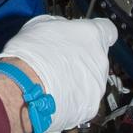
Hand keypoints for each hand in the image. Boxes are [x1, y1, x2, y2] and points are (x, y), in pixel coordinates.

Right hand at [0, 15, 117, 132]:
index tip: (87, 38)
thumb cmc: (30, 53)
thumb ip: (62, 26)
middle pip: (96, 57)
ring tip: (54, 82)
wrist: (24, 87)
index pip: (108, 30)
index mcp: (92, 35)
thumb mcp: (41, 24)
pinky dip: (73, 99)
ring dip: (77, 80)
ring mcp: (97, 85)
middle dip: (81, 59)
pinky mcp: (90, 107)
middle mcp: (100, 60)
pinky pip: (83, 100)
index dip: (97, 34)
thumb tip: (63, 30)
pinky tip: (55, 97)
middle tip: (59, 62)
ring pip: (90, 80)